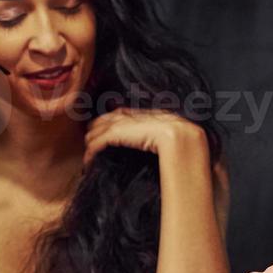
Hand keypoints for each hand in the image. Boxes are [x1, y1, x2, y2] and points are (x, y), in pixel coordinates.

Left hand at [82, 107, 201, 164]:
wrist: (184, 140)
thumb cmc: (185, 142)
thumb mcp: (174, 136)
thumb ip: (163, 136)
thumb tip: (164, 145)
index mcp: (149, 113)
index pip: (123, 113)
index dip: (111, 120)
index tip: (104, 128)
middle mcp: (134, 115)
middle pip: (109, 118)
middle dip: (97, 127)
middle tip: (89, 139)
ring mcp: (127, 123)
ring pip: (101, 128)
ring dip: (91, 140)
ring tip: (87, 151)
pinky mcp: (119, 133)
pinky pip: (99, 141)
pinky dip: (92, 150)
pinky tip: (88, 159)